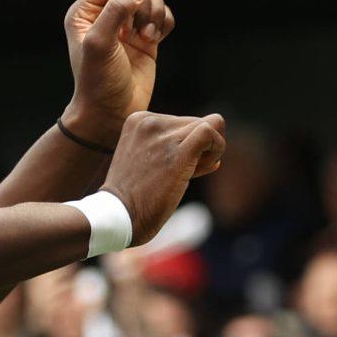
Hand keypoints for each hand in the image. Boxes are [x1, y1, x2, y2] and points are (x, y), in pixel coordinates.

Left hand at [62, 0, 171, 145]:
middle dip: (144, 2)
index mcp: (86, 11)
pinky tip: (156, 40)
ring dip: (156, 12)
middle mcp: (106, 14)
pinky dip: (165, 22)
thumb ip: (115, 12)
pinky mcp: (148, 38)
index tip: (126, 22)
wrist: (113, 113)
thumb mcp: (100, 45)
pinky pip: (163, 14)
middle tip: (140, 30)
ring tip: (149, 37)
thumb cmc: (99, 82)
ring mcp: (128, 25)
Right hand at [106, 110, 226, 241]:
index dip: (190, 144)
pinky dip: (218, 148)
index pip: (182, 121)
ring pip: (210, 125)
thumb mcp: (146, 163)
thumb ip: (174, 151)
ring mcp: (163, 136)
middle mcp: (150, 122)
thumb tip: (215, 157)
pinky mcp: (178, 152)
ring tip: (195, 172)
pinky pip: (211, 133)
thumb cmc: (134, 197)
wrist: (119, 216)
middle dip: (202, 147)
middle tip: (190, 172)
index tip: (181, 166)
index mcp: (139, 120)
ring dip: (213, 149)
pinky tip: (209, 167)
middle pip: (198, 122)